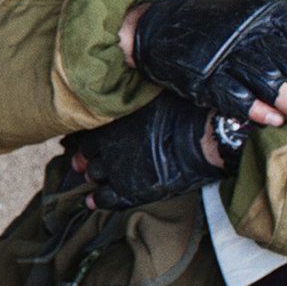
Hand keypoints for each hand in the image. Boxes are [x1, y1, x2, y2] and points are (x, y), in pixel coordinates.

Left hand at [65, 92, 230, 209]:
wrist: (202, 139)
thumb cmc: (183, 114)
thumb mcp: (150, 99)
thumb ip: (132, 101)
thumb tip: (127, 84)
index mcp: (112, 123)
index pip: (89, 134)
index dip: (88, 141)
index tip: (90, 143)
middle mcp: (109, 148)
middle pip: (88, 156)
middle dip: (86, 159)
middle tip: (84, 162)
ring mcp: (118, 170)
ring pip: (95, 176)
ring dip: (93, 177)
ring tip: (93, 177)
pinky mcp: (132, 191)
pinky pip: (107, 199)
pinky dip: (97, 200)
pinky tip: (92, 201)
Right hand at [126, 0, 286, 133]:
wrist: (160, 27)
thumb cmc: (216, 25)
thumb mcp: (260, 17)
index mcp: (268, 16)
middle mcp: (249, 32)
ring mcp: (225, 53)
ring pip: (269, 82)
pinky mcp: (202, 73)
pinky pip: (232, 93)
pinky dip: (255, 109)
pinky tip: (274, 122)